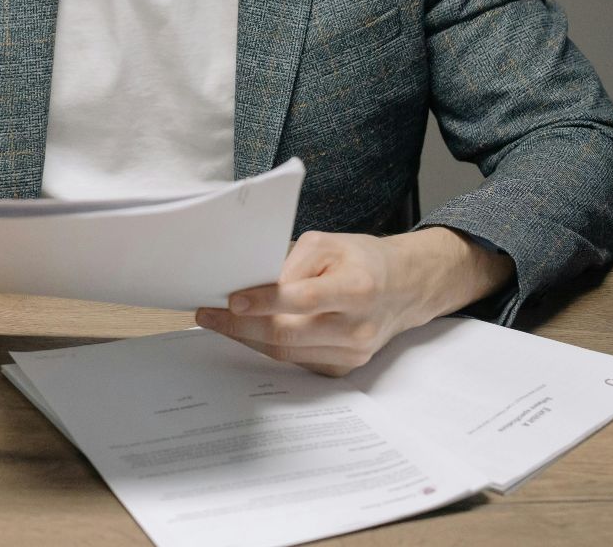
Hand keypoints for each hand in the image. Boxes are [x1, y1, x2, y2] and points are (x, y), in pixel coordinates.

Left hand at [195, 227, 513, 376]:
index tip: (232, 299)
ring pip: (286, 353)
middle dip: (240, 326)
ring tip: (219, 321)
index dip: (265, 301)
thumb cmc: (360, 259)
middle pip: (287, 335)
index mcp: (357, 288)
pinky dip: (268, 347)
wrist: (404, 288)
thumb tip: (249, 285)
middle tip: (208, 314)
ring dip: (247, 338)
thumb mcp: (327, 243)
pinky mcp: (343, 368)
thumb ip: (290, 263)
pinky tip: (249, 332)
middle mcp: (357, 327)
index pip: (304, 299)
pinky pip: (295, 361)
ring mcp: (352, 354)